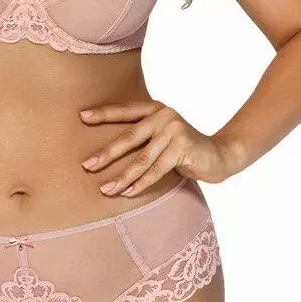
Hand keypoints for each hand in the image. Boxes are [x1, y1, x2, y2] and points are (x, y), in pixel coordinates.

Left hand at [79, 98, 234, 194]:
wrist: (219, 155)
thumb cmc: (183, 148)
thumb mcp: (162, 136)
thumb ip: (143, 136)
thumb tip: (106, 152)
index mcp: (155, 109)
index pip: (125, 111)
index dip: (104, 114)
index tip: (81, 117)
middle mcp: (164, 115)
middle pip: (129, 137)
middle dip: (106, 153)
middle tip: (87, 165)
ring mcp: (175, 131)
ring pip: (142, 158)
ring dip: (122, 176)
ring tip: (105, 188)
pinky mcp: (183, 148)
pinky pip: (157, 170)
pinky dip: (141, 183)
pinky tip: (127, 192)